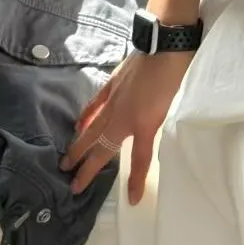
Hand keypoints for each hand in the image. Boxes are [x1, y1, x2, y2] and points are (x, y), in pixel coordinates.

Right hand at [60, 49, 193, 203]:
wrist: (166, 45)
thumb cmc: (176, 75)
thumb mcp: (175, 105)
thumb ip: (160, 123)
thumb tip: (151, 134)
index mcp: (144, 124)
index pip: (138, 160)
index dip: (136, 181)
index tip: (131, 199)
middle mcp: (124, 116)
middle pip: (103, 148)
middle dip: (88, 168)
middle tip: (73, 185)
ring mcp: (114, 100)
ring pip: (92, 129)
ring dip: (78, 147)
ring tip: (66, 161)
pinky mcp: (111, 85)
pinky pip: (94, 106)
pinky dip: (85, 117)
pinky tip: (77, 126)